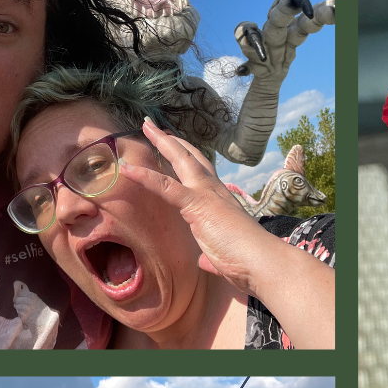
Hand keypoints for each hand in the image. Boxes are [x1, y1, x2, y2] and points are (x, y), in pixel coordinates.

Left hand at [118, 118, 274, 292]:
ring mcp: (205, 193)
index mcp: (219, 199)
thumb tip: (206, 261)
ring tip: (145, 126)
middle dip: (171, 140)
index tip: (173, 142)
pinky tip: (127, 168)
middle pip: (190, 156)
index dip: (187, 155)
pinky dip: (145, 176)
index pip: (201, 170)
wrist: (260, 260)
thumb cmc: (245, 259)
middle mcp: (214, 189)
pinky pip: (165, 186)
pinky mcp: (196, 204)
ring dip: (161, 142)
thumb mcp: (223, 255)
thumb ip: (211, 255)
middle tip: (153, 126)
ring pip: (180, 160)